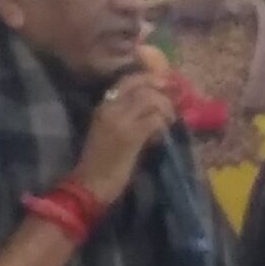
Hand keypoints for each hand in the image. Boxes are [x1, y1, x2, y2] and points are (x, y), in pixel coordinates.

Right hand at [67, 73, 175, 203]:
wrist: (89, 186)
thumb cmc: (101, 164)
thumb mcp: (111, 132)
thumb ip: (128, 118)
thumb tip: (154, 110)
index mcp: (103, 106)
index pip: (129, 80)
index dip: (150, 79)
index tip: (166, 84)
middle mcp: (110, 108)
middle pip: (142, 86)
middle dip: (163, 92)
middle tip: (175, 102)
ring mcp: (120, 121)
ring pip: (150, 100)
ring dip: (166, 109)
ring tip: (170, 121)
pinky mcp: (131, 137)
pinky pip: (154, 120)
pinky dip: (163, 124)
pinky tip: (162, 135)